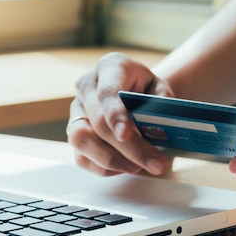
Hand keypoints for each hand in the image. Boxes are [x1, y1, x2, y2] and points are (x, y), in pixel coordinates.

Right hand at [67, 52, 173, 175]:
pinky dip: (105, 168)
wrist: (136, 94)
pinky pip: (82, 158)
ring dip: (111, 160)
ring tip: (138, 167)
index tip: (125, 135)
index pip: (107, 93)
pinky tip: (126, 167)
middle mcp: (86, 87)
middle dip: (128, 148)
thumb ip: (161, 105)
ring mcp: (76, 111)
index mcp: (110, 67)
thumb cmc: (148, 91)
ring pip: (81, 140)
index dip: (115, 115)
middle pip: (97, 122)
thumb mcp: (161, 90)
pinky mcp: (74, 133)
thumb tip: (156, 128)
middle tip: (155, 164)